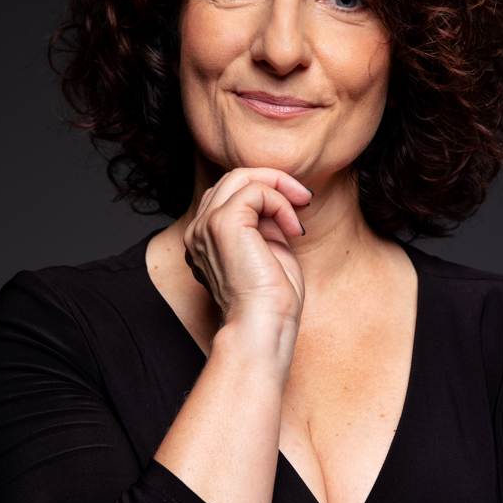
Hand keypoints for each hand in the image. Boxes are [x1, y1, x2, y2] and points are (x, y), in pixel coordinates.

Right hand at [184, 168, 312, 332]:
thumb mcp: (270, 251)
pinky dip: (281, 202)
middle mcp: (198, 230)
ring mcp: (206, 225)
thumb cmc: (271, 301)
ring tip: (301, 207)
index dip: (266, 190)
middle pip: (233, 178)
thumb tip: (278, 200)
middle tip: (304, 199)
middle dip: (274, 180)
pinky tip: (293, 229)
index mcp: (205, 238)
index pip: (230, 193)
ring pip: (242, 176)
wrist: (263, 327)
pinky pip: (255, 190)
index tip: (297, 206)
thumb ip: (266, 223)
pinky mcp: (223, 224)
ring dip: (279, 186)